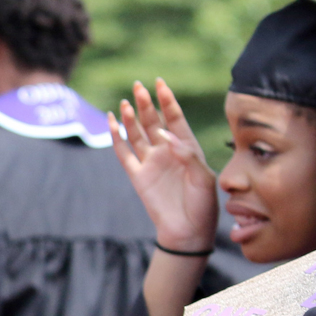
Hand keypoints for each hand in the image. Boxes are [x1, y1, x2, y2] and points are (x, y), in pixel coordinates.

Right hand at [109, 78, 218, 251]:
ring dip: (131, 118)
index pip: (175, 118)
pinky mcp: (138, 176)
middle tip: (138, 86)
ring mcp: (151, 163)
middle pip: (154, 121)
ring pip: (137, 134)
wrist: (188, 231)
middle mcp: (167, 151)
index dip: (167, 100)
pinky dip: (117, 137)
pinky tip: (111, 122)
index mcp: (187, 147)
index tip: (160, 83)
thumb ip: (188, 156)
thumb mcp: (204, 179)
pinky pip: (124, 153)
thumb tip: (168, 138)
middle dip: (146, 104)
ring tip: (124, 102)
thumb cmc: (203, 205)